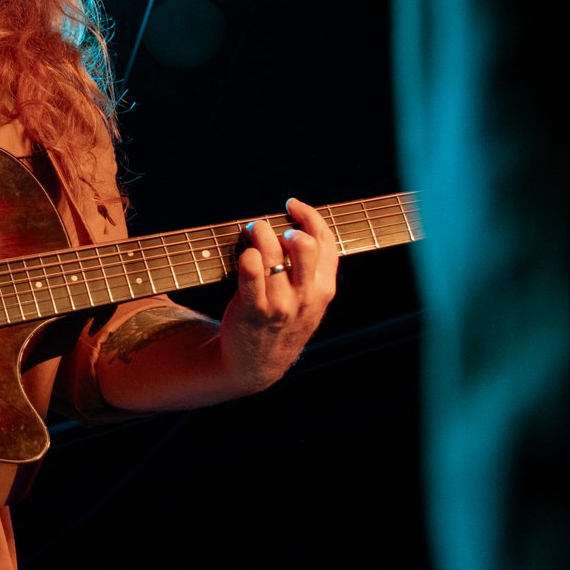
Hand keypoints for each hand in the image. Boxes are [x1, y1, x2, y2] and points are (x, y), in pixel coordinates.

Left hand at [219, 198, 338, 390]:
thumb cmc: (282, 322)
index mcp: (324, 289)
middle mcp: (305, 295)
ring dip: (258, 233)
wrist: (257, 364)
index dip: (309, 216)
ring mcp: (280, 303)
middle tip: (268, 229)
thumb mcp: (309, 300)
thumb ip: (311, 270)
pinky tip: (243, 255)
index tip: (291, 205)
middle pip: (304, 244)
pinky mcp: (253, 309)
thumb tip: (299, 226)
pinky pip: (250, 271)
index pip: (326, 242)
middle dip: (284, 227)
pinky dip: (246, 256)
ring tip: (250, 233)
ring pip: (272, 252)